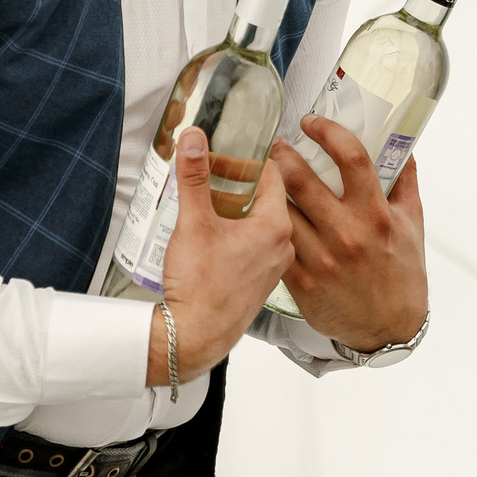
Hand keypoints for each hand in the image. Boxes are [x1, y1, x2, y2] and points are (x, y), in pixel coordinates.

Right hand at [151, 127, 293, 384]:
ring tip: (213, 197)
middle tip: (216, 169)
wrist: (194, 337)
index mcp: (276, 225)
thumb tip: (194, 138)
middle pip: (269, 196)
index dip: (246, 157)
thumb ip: (194, 176)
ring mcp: (275, 265)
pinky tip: (218, 232)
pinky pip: (258, 244)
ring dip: (241, 207)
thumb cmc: (200, 287)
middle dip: (242, 180)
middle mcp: (284, 245)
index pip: (272, 173)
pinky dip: (242, 230)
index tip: (226, 149)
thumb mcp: (193, 223)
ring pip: (263, 221)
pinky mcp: (262, 281)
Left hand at [272, 116, 427, 350]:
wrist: (389, 328)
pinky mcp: (302, 282)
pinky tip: (257, 213)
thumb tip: (402, 145)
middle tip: (274, 145)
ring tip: (259, 174)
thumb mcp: (413, 225)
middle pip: (302, 181)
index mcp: (377, 215)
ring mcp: (322, 260)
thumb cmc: (402, 273)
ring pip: (281, 212)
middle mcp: (348, 235)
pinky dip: (265, 226)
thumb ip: (405, 182)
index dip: (327, 132)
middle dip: (282, 155)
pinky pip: (275, 245)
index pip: (352, 158)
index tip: (311, 122)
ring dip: (267, 188)